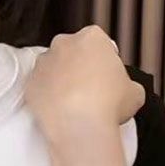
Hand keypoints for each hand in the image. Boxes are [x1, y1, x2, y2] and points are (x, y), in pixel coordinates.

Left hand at [24, 25, 145, 145]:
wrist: (79, 128)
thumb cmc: (109, 105)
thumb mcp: (134, 92)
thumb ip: (128, 85)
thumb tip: (127, 92)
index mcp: (92, 37)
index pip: (97, 44)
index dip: (101, 62)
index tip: (103, 78)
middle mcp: (64, 45)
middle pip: (71, 53)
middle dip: (77, 67)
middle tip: (86, 90)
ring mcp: (43, 65)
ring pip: (52, 69)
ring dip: (59, 81)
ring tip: (70, 103)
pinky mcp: (29, 86)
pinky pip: (38, 89)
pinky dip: (45, 98)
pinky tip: (56, 111)